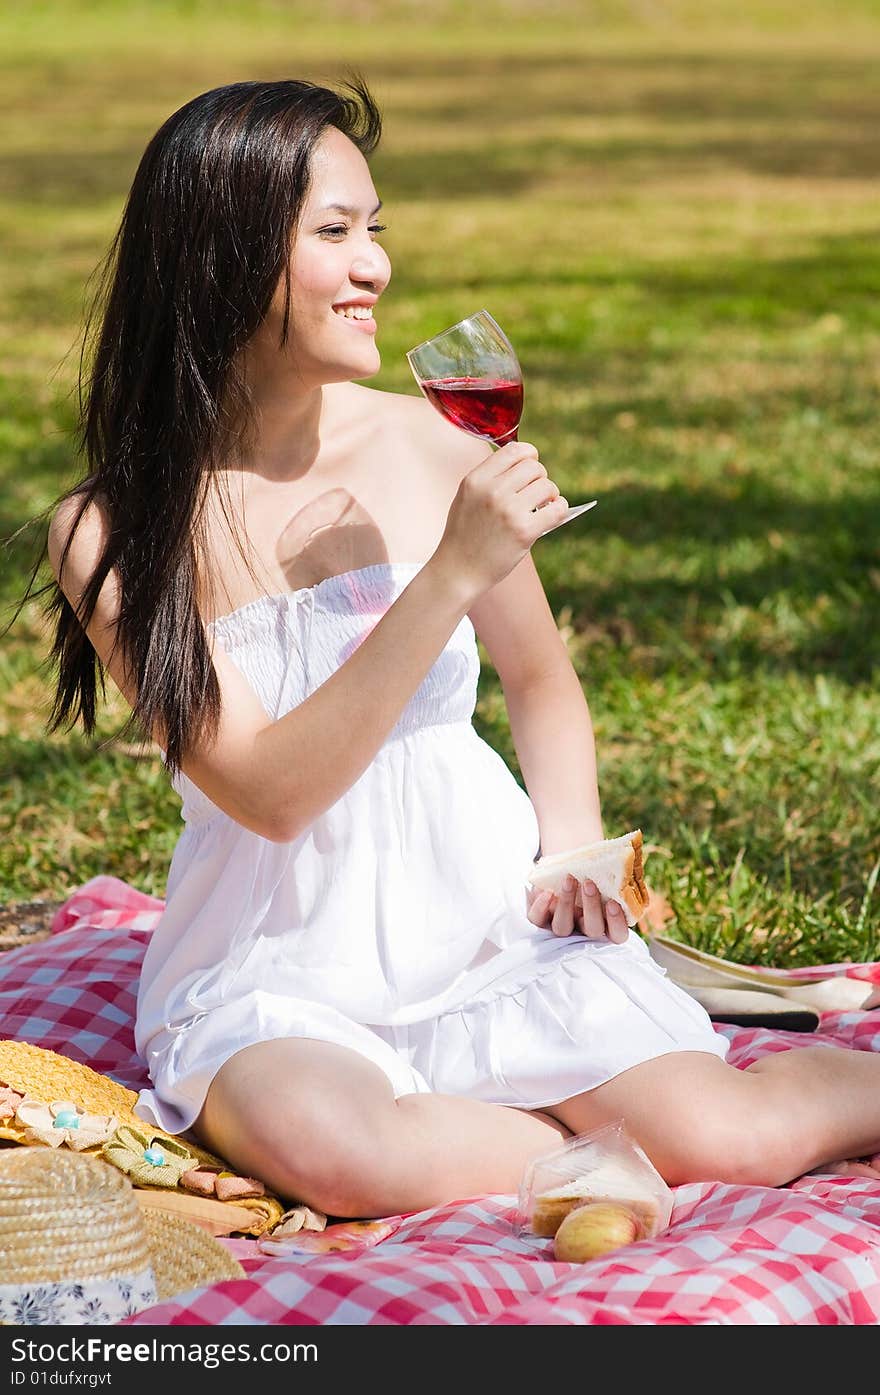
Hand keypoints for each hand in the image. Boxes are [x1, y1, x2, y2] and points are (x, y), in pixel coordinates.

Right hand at [432, 441, 567, 601]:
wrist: (458, 571)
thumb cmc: (465, 535)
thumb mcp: (466, 497)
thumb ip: (489, 478)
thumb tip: (525, 462)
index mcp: (476, 479)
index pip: (514, 450)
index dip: (529, 455)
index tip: (531, 467)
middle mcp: (492, 491)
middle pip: (534, 466)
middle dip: (540, 478)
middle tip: (536, 494)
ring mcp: (508, 511)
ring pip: (547, 485)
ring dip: (551, 494)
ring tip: (543, 506)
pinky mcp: (524, 531)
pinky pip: (557, 508)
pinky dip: (560, 509)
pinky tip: (552, 514)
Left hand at [526, 875, 629, 943]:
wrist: (566, 864)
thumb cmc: (592, 870)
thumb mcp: (608, 872)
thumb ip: (622, 875)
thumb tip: (631, 865)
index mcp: (606, 923)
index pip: (617, 935)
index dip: (616, 923)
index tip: (613, 903)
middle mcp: (584, 930)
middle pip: (591, 930)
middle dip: (591, 908)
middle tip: (589, 883)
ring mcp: (562, 926)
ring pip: (563, 928)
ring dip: (566, 904)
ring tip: (569, 879)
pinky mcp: (540, 919)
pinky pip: (537, 921)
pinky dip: (541, 907)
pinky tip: (547, 892)